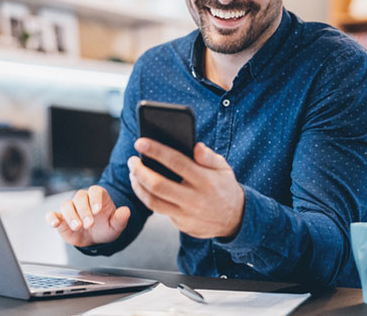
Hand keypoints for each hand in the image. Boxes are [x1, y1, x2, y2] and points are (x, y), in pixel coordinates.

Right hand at [45, 185, 130, 246]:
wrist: (95, 238)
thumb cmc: (106, 227)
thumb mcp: (116, 225)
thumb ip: (121, 218)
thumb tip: (126, 211)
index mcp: (98, 196)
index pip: (95, 191)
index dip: (95, 199)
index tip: (98, 210)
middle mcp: (83, 199)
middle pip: (80, 198)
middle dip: (84, 211)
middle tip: (89, 224)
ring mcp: (71, 208)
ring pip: (66, 205)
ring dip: (71, 215)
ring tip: (77, 226)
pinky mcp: (60, 218)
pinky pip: (52, 214)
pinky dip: (51, 217)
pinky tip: (55, 223)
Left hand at [128, 139, 244, 238]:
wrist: (235, 219)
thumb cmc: (224, 186)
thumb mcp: (223, 168)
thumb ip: (209, 157)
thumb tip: (196, 146)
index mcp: (206, 180)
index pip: (177, 162)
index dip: (156, 151)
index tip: (140, 142)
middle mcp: (195, 199)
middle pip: (159, 185)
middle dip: (140, 171)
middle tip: (132, 160)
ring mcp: (187, 214)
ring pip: (153, 202)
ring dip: (138, 186)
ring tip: (133, 173)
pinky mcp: (182, 225)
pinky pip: (160, 211)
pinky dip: (148, 197)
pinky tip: (143, 186)